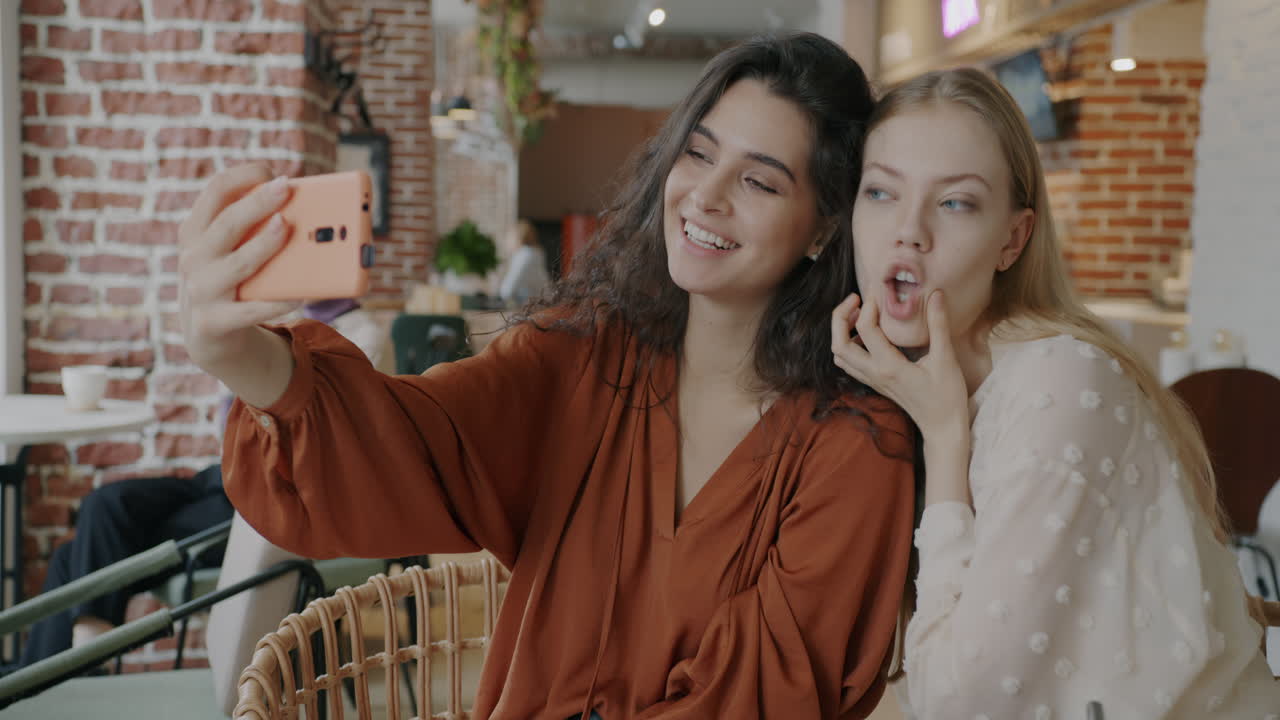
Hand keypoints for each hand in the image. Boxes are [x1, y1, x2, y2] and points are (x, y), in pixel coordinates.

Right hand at [178, 164, 299, 372]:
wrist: (209, 336)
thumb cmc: (232, 280)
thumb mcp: (230, 250)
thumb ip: (252, 227)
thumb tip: (304, 207)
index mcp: (196, 231)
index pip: (215, 192)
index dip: (243, 176)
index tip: (271, 170)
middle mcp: (193, 257)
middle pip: (227, 223)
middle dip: (257, 203)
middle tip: (286, 188)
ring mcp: (201, 291)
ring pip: (238, 264)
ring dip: (263, 244)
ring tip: (287, 227)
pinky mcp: (214, 323)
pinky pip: (251, 310)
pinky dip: (276, 302)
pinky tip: (300, 294)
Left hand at [830, 291, 969, 446]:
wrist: (942, 428)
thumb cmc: (947, 396)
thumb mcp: (945, 358)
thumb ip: (938, 325)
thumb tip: (936, 293)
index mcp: (888, 366)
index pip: (865, 329)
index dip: (869, 305)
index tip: (880, 292)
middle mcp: (874, 374)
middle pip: (838, 344)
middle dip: (840, 317)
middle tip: (856, 299)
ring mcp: (871, 380)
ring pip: (840, 355)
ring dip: (841, 332)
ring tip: (859, 313)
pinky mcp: (874, 384)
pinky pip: (850, 363)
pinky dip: (849, 345)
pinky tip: (868, 335)